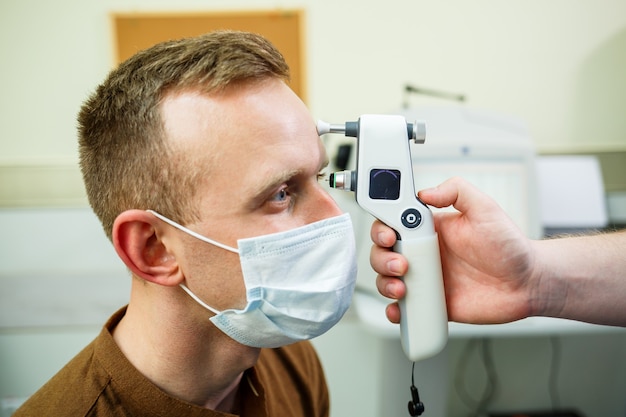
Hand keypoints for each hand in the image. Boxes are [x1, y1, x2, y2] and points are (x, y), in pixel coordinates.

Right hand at [370, 177, 535, 323]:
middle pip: (382, 252)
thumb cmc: (508, 246)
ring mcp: (425, 278)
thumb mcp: (485, 208)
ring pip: (387, 279)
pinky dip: (395, 310)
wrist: (526, 284)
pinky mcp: (431, 302)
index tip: (388, 235)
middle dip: (382, 259)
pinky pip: (404, 307)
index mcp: (429, 229)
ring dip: (385, 283)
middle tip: (402, 264)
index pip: (392, 223)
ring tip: (402, 287)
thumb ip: (456, 190)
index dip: (381, 229)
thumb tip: (425, 192)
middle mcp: (423, 253)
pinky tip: (400, 309)